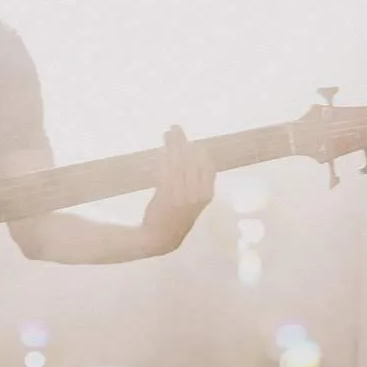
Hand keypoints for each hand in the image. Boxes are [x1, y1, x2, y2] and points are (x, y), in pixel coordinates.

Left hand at [142, 125, 216, 252]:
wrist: (161, 239)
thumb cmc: (176, 218)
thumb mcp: (193, 202)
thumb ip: (197, 182)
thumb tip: (195, 156)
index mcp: (207, 194)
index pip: (206, 164)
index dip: (197, 149)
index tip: (189, 140)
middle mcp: (197, 194)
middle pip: (192, 159)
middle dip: (183, 141)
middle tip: (175, 128)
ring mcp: (182, 195)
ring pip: (179, 162)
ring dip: (172, 144)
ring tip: (168, 132)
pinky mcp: (166, 195)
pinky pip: (166, 171)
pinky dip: (163, 157)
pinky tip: (160, 149)